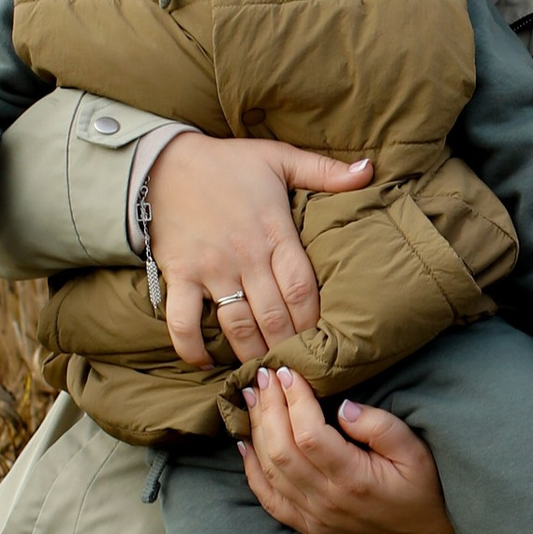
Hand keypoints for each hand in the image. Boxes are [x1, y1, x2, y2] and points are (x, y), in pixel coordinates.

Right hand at [143, 131, 373, 368]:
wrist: (164, 161)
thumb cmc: (227, 162)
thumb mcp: (279, 158)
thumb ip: (324, 171)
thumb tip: (369, 170)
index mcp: (274, 232)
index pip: (302, 289)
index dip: (314, 322)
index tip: (323, 342)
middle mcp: (245, 256)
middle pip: (275, 316)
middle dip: (289, 347)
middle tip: (300, 370)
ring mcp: (210, 268)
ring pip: (237, 326)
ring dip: (252, 355)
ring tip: (266, 375)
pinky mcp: (180, 275)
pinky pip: (183, 321)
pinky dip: (191, 347)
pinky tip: (205, 364)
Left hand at [238, 366, 467, 533]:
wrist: (427, 533)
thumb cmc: (424, 485)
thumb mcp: (414, 449)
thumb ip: (379, 426)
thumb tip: (342, 407)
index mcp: (354, 479)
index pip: (309, 434)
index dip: (293, 400)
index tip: (288, 372)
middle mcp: (328, 502)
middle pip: (281, 450)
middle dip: (268, 407)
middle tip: (262, 375)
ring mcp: (314, 518)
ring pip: (270, 471)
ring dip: (256, 431)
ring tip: (251, 397)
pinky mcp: (308, 527)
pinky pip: (269, 499)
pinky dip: (251, 471)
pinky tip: (245, 443)